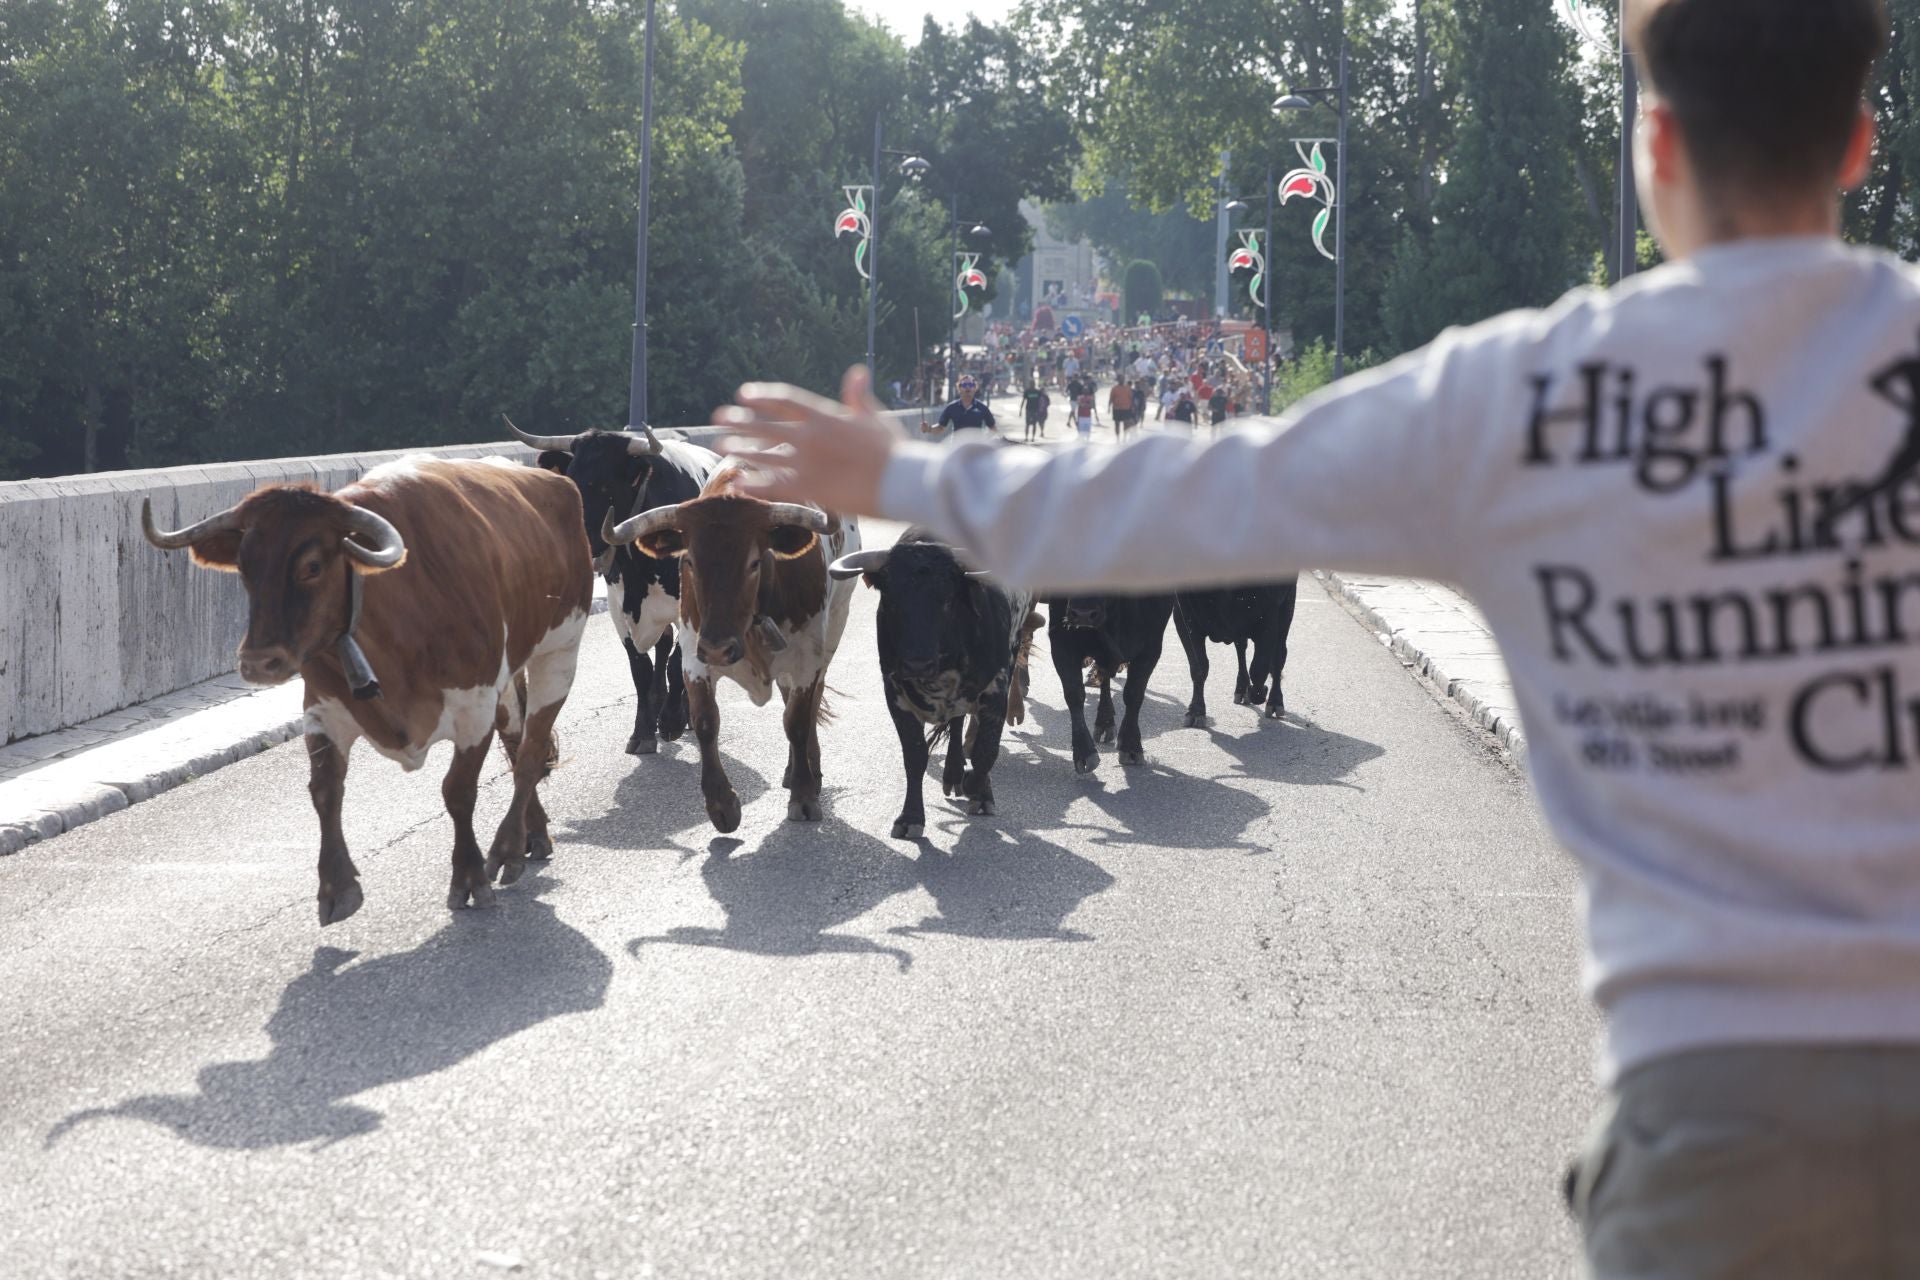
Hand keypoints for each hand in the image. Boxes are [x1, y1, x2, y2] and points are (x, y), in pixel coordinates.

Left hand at [714, 366, 898, 516]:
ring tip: (722, 445)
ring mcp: (807, 462)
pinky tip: (739, 482)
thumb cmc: (893, 451)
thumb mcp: (875, 418)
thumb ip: (859, 397)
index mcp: (826, 415)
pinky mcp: (809, 488)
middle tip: (719, 416)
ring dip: (741, 448)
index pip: (786, 399)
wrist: (901, 482)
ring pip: (764, 454)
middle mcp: (811, 436)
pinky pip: (773, 485)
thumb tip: (856, 372)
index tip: (744, 393)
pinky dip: (754, 484)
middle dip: (740, 420)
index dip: (763, 395)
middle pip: (766, 425)